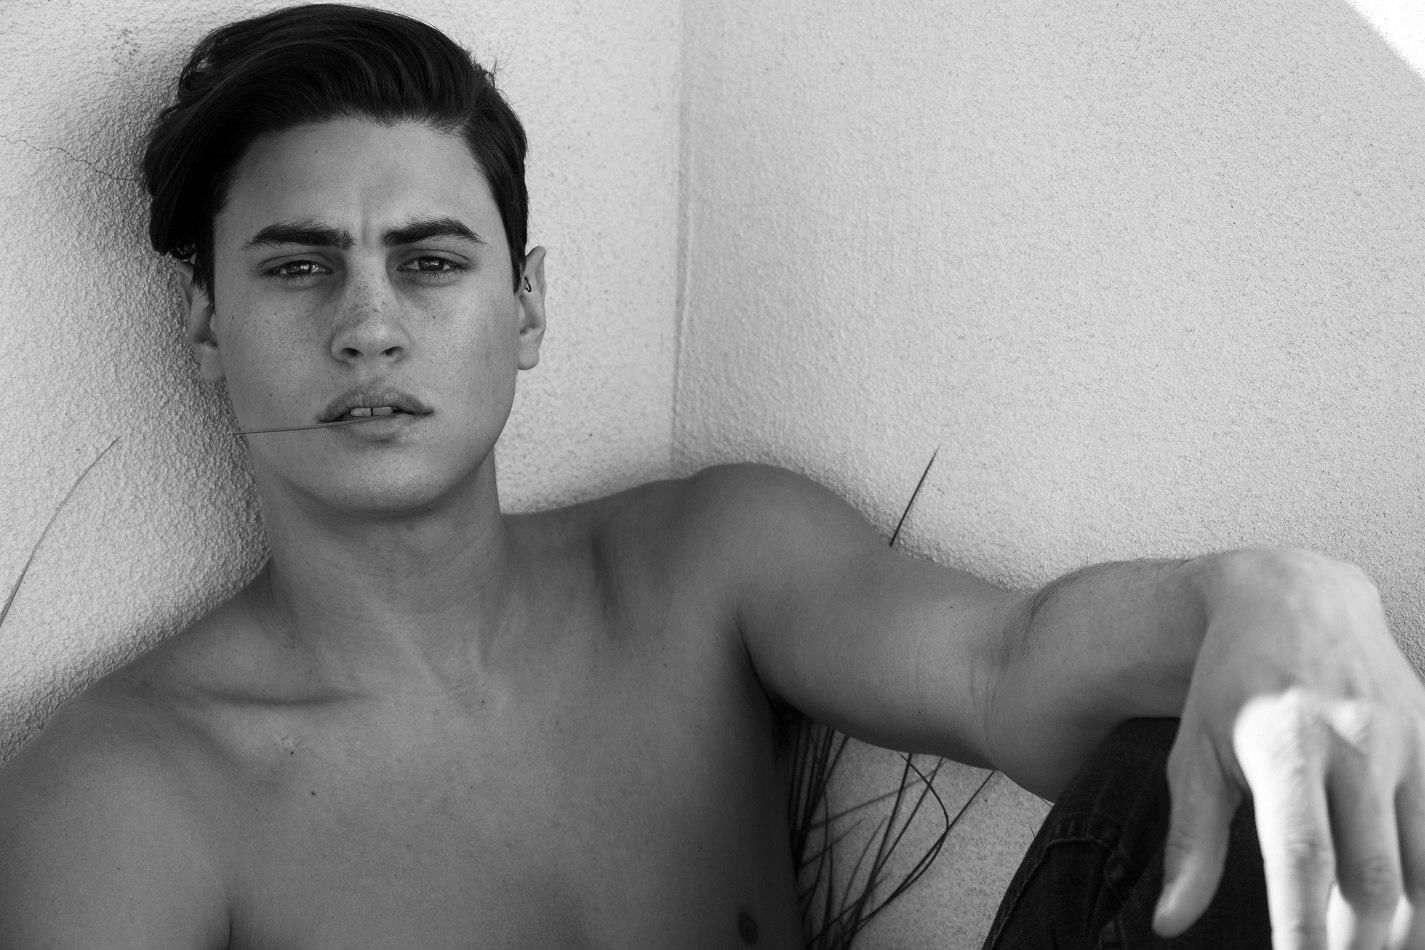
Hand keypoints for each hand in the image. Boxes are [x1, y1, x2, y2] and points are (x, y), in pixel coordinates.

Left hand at [1151, 548, 1424, 948]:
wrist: (1294, 598)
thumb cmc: (1231, 684)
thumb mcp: (1195, 754)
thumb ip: (1190, 843)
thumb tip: (1168, 922)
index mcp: (1284, 746)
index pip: (1302, 859)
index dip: (1303, 928)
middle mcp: (1355, 743)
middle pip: (1373, 877)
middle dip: (1358, 943)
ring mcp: (1407, 740)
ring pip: (1424, 865)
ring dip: (1403, 924)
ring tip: (1371, 946)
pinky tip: (1406, 911)